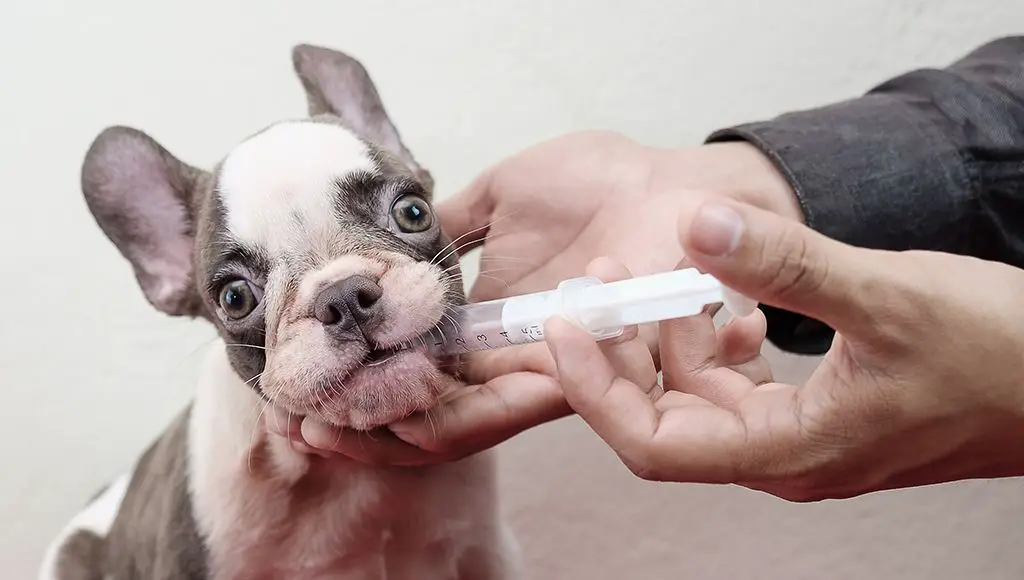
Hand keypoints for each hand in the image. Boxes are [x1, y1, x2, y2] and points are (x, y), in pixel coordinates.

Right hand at [285, 131, 801, 464]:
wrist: (677, 184)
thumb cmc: (603, 183)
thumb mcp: (508, 191)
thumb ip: (457, 222)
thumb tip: (395, 237)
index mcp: (496, 319)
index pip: (426, 368)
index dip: (369, 382)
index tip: (309, 392)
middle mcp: (517, 355)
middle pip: (434, 411)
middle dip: (365, 426)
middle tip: (304, 431)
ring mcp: (550, 370)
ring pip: (461, 425)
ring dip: (389, 432)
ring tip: (325, 434)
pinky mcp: (589, 377)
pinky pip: (512, 413)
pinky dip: (443, 422)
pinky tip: (384, 424)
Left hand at [545, 199, 1023, 500]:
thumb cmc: (997, 357)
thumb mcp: (887, 297)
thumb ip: (786, 265)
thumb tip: (696, 227)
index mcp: (789, 453)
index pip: (651, 443)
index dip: (595, 388)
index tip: (566, 324)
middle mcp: (784, 458)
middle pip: (665, 419)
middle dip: (623, 351)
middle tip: (603, 282)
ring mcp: (802, 438)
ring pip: (701, 398)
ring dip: (669, 340)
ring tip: (660, 275)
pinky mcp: (819, 413)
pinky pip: (741, 385)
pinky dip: (718, 344)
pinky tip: (730, 300)